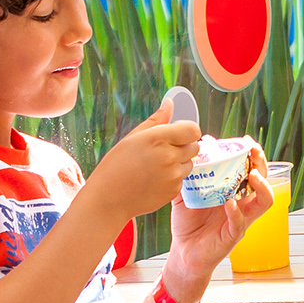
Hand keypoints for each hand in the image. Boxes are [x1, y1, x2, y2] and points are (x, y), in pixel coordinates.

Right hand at [93, 102, 201, 216]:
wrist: (109, 199)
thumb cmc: (116, 166)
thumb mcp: (133, 137)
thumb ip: (156, 120)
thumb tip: (170, 103)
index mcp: (158, 139)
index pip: (192, 130)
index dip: (187, 130)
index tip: (177, 132)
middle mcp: (169, 157)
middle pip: (194, 146)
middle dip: (183, 145)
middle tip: (164, 149)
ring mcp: (173, 176)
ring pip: (189, 163)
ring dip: (179, 162)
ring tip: (157, 165)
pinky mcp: (173, 191)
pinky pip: (182, 179)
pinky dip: (173, 177)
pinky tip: (154, 178)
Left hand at [166, 140, 267, 278]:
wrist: (183, 252)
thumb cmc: (188, 224)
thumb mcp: (185, 195)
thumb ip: (187, 176)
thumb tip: (185, 153)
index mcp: (234, 192)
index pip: (251, 170)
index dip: (253, 155)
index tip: (247, 141)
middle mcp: (242, 204)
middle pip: (263, 181)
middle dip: (262, 164)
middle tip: (253, 151)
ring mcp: (240, 220)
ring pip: (264, 202)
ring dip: (261, 186)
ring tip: (252, 175)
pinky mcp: (232, 236)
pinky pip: (240, 223)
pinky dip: (236, 211)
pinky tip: (229, 203)